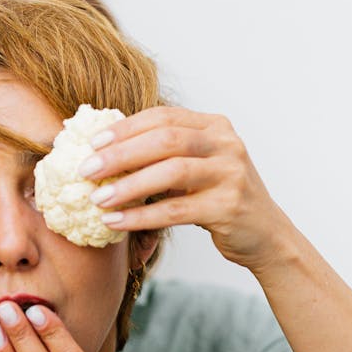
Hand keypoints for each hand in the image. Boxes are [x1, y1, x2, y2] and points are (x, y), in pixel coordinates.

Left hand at [82, 106, 290, 271]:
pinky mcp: (229, 207)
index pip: (163, 116)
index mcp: (215, 126)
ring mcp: (231, 174)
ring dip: (128, 185)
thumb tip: (105, 152)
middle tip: (86, 170)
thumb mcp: (197, 168)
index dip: (125, 128)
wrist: (265, 235)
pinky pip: (175, 210)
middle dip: (120, 154)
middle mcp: (226, 144)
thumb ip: (164, 155)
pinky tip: (115, 222)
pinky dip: (141, 216)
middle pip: (165, 139)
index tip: (92, 143)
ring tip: (97, 198)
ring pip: (171, 172)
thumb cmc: (219, 199)